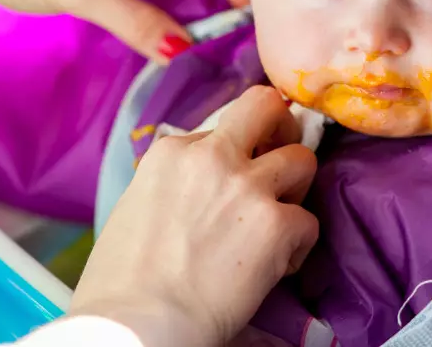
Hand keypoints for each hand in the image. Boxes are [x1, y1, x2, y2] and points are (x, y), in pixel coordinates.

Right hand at [70, 86, 318, 346]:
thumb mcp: (135, 206)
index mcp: (172, 150)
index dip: (232, 154)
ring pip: (302, 158)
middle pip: (265, 106)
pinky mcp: (277, 224)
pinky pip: (309, 221)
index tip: (230, 181)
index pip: (221, 127)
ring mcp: (248, 186)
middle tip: (280, 156)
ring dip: (296, 188)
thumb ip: (175, 182)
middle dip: (281, 126)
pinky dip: (298, 245)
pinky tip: (276, 267)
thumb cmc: (121, 280)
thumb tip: (199, 190)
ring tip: (279, 219)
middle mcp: (213, 156)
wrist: (136, 325)